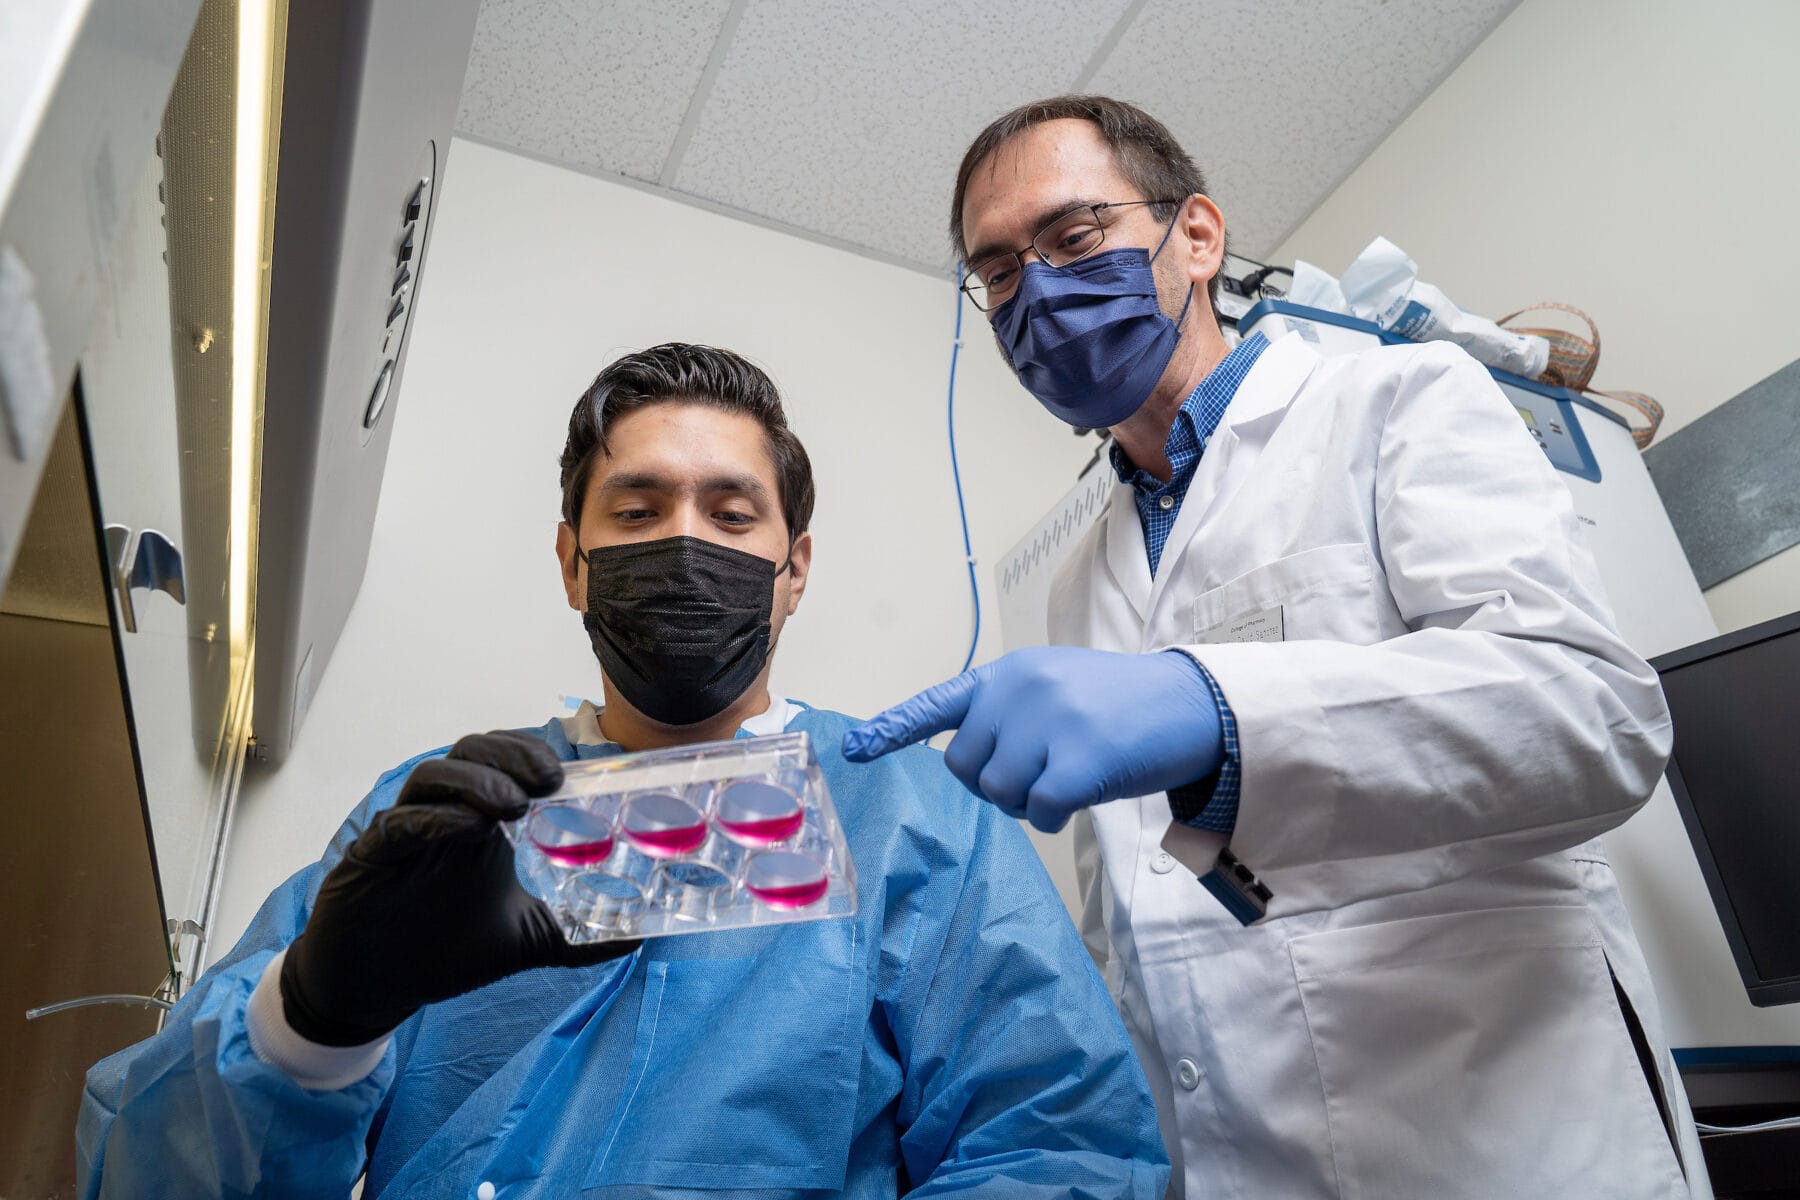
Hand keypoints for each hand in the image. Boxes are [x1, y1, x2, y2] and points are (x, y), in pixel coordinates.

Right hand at [280, 731, 639, 1045]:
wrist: (376, 987)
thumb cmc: (445, 950)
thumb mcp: (524, 940)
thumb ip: (576, 936)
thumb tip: (636, 940)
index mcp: (482, 822)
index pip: (507, 762)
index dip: (535, 756)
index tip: (569, 776)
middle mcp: (445, 814)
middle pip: (473, 752)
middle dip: (512, 757)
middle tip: (547, 781)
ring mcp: (406, 829)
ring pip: (435, 774)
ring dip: (478, 781)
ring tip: (514, 804)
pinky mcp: (373, 854)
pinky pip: (401, 822)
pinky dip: (435, 818)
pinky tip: (469, 828)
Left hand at [843, 647, 1223, 832]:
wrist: (1191, 705)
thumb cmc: (1120, 706)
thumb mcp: (1056, 688)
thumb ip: (1009, 713)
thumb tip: (971, 762)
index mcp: (1010, 674)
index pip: (938, 703)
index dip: (893, 730)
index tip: (853, 749)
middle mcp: (1020, 690)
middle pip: (963, 766)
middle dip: (994, 784)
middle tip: (1040, 774)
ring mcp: (1049, 722)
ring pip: (997, 792)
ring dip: (1025, 802)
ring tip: (1067, 776)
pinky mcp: (1078, 759)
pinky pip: (1035, 811)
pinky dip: (1051, 817)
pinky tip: (1080, 797)